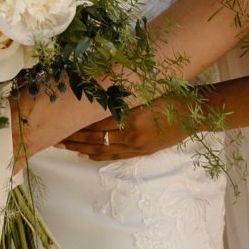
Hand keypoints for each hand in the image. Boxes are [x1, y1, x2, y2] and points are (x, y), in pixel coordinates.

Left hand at [67, 100, 193, 161]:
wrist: (193, 114)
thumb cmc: (170, 96)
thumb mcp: (145, 92)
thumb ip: (122, 98)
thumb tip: (96, 96)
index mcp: (131, 118)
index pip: (97, 123)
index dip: (79, 124)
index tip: (63, 120)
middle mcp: (131, 136)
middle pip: (96, 138)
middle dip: (74, 138)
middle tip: (55, 136)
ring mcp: (136, 147)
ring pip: (102, 149)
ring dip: (81, 149)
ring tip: (64, 147)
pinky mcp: (142, 152)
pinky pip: (115, 156)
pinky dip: (99, 156)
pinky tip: (86, 155)